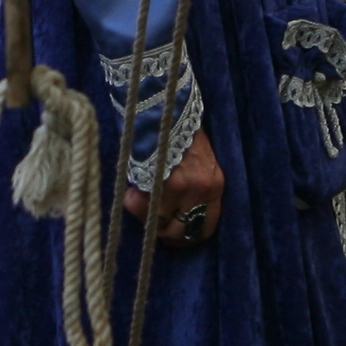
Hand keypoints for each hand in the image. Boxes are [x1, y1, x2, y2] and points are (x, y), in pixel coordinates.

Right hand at [122, 129, 227, 248]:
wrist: (167, 107)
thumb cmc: (180, 133)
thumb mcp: (197, 162)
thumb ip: (191, 189)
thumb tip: (172, 217)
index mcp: (215, 184)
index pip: (206, 227)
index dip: (187, 238)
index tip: (171, 238)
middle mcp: (204, 188)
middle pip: (182, 232)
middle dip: (163, 233)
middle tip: (151, 224)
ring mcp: (184, 186)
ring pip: (161, 222)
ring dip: (145, 216)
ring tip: (136, 202)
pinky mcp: (164, 181)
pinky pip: (146, 206)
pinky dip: (135, 203)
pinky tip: (130, 193)